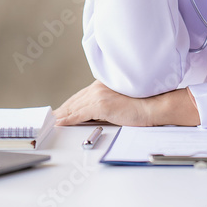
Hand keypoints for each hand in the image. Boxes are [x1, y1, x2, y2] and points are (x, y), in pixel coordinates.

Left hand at [54, 80, 199, 126]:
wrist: (153, 106)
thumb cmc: (143, 105)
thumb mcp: (121, 102)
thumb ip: (107, 104)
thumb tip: (93, 114)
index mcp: (104, 84)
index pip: (82, 95)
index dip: (70, 103)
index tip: (62, 110)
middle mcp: (99, 86)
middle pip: (75, 100)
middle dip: (64, 109)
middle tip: (53, 116)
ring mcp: (99, 94)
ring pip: (75, 106)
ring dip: (63, 114)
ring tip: (53, 121)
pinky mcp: (100, 104)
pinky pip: (78, 114)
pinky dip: (68, 119)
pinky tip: (61, 122)